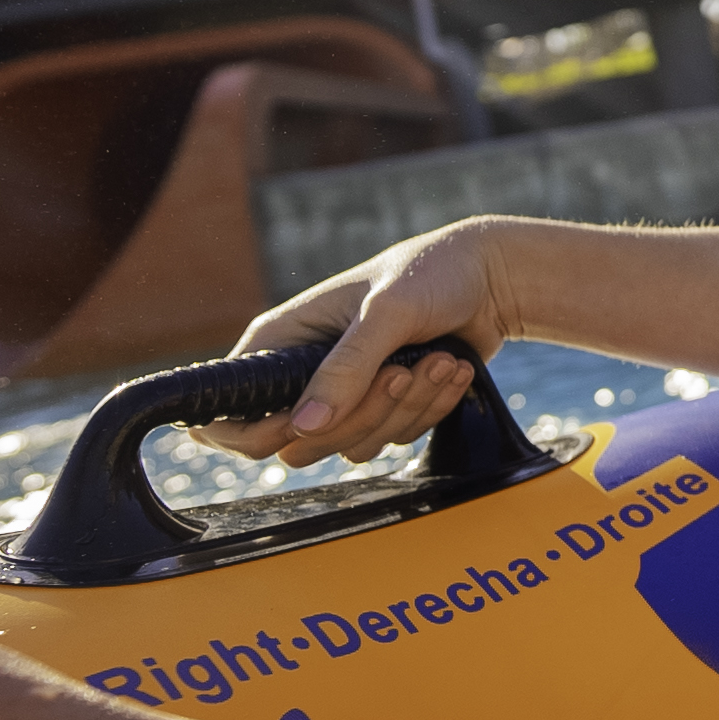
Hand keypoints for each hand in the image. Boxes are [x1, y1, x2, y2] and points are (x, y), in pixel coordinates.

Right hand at [194, 220, 526, 467]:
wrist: (489, 280)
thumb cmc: (430, 273)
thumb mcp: (387, 311)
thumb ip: (348, 366)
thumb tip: (305, 425)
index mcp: (281, 340)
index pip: (229, 413)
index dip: (255, 434)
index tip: (304, 422)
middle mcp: (304, 372)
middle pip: (300, 444)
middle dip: (359, 416)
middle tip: (401, 373)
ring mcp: (344, 394)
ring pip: (353, 446)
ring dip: (405, 409)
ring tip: (438, 360)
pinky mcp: (383, 407)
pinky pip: (393, 439)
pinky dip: (428, 410)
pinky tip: (449, 369)